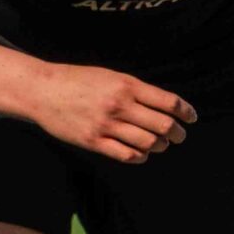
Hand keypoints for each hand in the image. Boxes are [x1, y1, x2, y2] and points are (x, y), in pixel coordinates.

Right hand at [32, 65, 195, 163]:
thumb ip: (137, 90)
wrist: (42, 90)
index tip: (191, 118)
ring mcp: (106, 124)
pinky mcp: (93, 141)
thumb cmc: (79, 81)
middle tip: (180, 136)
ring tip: (161, 144)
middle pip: (163, 125)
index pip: (169, 101)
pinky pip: (127, 155)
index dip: (186, 112)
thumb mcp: (111, 76)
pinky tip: (142, 153)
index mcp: (127, 85)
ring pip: (148, 143)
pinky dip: (141, 157)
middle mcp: (119, 104)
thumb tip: (166, 106)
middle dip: (178, 133)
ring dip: (161, 146)